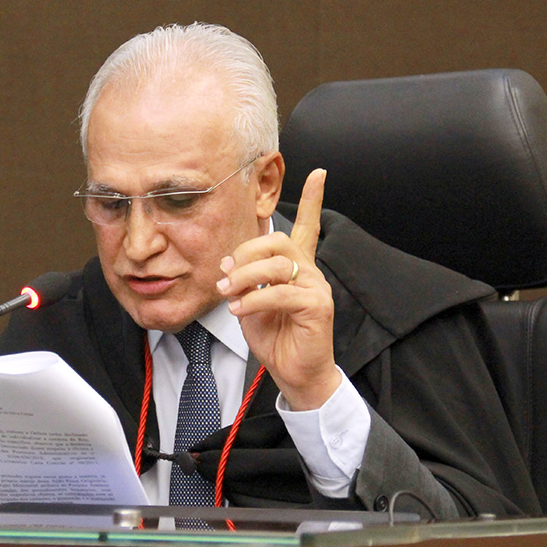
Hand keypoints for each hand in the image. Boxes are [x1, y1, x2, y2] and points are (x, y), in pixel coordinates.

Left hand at [217, 169, 338, 409]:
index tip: (318, 173)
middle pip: (279, 240)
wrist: (295, 372)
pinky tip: (241, 310)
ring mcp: (317, 288)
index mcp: (297, 268)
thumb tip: (229, 263)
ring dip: (245, 278)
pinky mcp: (317, 307)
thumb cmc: (275, 337)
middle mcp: (310, 272)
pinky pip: (281, 293)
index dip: (312, 200)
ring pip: (277, 265)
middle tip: (228, 275)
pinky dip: (255, 300)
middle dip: (247, 252)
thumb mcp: (251, 303)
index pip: (307, 227)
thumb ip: (243, 280)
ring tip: (230, 295)